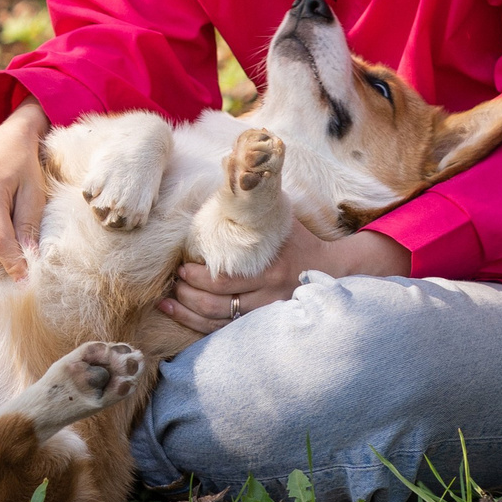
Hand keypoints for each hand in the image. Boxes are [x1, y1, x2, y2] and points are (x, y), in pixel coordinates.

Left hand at [159, 222, 409, 334]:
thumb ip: (257, 204)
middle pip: (218, 303)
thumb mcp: (282, 219)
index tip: (181, 266)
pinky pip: (226, 331)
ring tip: (169, 302)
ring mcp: (266, 314)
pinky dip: (200, 327)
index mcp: (270, 270)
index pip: (226, 280)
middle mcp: (268, 296)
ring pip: (220, 322)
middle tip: (175, 280)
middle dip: (189, 293)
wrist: (333, 270)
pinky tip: (181, 316)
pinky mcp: (263, 324)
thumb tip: (233, 169)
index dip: (198, 276)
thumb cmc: (300, 240)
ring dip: (190, 313)